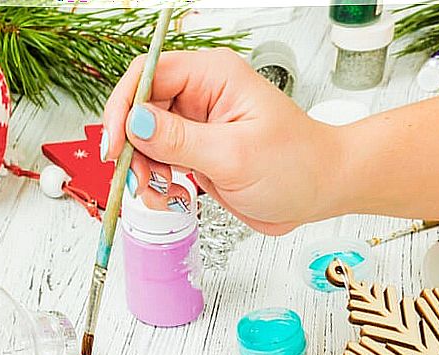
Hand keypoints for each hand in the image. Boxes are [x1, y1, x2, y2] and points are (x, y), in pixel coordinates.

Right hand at [102, 48, 342, 234]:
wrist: (324, 191)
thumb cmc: (298, 165)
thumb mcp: (234, 155)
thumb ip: (180, 140)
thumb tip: (134, 122)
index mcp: (213, 77)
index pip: (147, 75)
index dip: (122, 108)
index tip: (114, 145)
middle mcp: (202, 95)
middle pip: (139, 109)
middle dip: (133, 148)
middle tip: (141, 181)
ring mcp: (199, 125)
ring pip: (145, 140)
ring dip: (145, 171)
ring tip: (165, 194)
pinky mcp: (200, 152)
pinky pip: (161, 163)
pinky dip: (159, 183)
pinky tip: (176, 196)